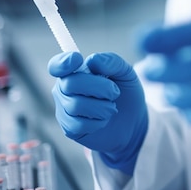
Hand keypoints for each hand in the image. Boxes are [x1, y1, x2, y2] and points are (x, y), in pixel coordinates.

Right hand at [48, 51, 147, 175]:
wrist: (133, 119)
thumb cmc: (125, 91)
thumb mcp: (125, 72)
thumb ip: (111, 61)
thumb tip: (92, 60)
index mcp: (76, 70)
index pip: (57, 65)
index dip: (63, 62)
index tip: (78, 60)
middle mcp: (65, 89)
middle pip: (70, 84)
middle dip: (99, 87)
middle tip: (115, 92)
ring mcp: (65, 109)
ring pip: (75, 105)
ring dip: (102, 107)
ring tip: (112, 107)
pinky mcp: (69, 129)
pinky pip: (77, 125)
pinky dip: (97, 122)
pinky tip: (104, 119)